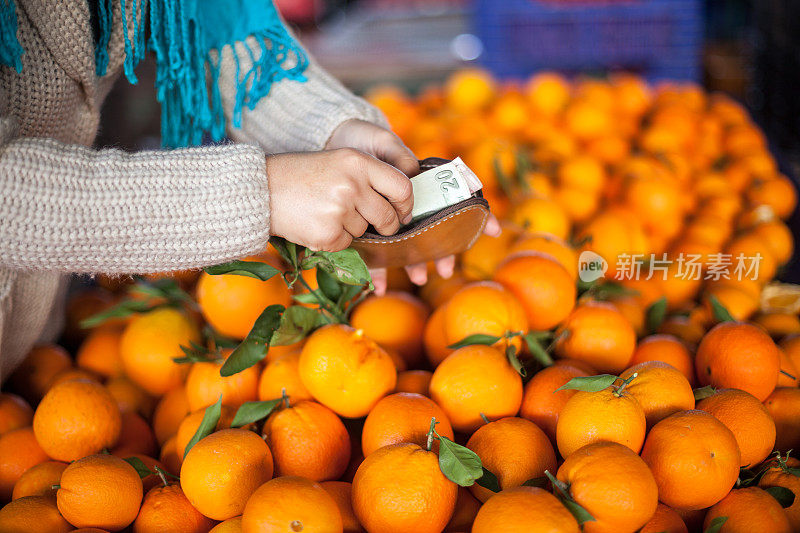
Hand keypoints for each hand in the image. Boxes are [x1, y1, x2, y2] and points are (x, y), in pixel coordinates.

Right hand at [266, 149, 412, 250]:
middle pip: (388, 216)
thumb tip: (402, 204)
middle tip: (376, 224)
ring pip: (365, 230)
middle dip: (387, 225)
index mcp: (358, 162)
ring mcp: (339, 211)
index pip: (402, 187)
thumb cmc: (302, 175)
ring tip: (326, 212)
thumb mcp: (339, 162)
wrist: (260, 190)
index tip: (403, 212)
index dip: (406, 204)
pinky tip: (316, 223)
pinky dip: (335, 238)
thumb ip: (370, 176)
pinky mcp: (327, 234)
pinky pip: (347, 243)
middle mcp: (352, 185)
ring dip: (351, 227)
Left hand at [326, 119, 501, 294]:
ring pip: (407, 246)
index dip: (479, 216)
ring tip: (419, 279)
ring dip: (413, 264)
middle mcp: (410, 204)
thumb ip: (400, 158)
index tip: (495, 231)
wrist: (335, 142)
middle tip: (445, 269)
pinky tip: (380, 287)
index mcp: (422, 185)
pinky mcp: (367, 227)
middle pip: (434, 232)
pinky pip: (375, 253)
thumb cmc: (366, 142)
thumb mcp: (384, 143)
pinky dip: (378, 271)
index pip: (458, 200)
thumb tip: (413, 173)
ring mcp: (389, 217)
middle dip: (443, 252)